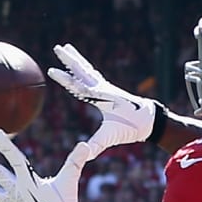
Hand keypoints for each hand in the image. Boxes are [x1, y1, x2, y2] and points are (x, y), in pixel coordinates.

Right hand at [47, 43, 162, 156]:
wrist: (150, 120)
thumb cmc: (131, 127)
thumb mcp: (112, 137)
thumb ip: (97, 145)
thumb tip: (84, 155)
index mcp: (101, 98)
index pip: (78, 86)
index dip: (64, 79)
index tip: (51, 71)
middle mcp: (102, 89)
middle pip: (82, 71)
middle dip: (69, 60)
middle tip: (57, 47)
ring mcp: (106, 88)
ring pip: (87, 70)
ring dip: (76, 60)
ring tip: (67, 48)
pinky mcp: (109, 90)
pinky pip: (94, 76)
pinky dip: (85, 69)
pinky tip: (83, 67)